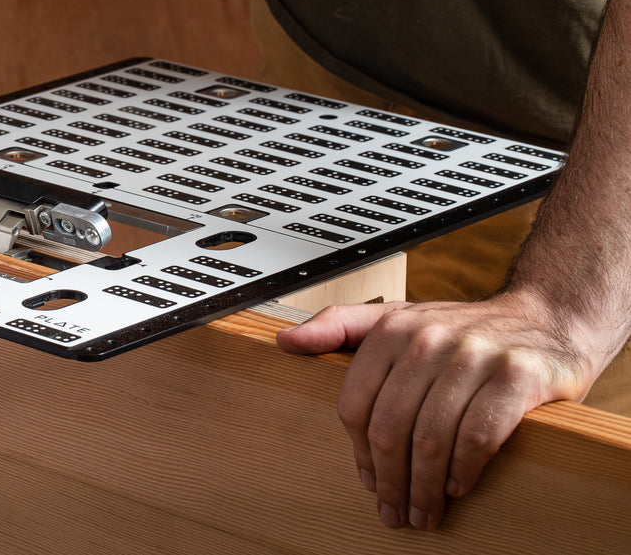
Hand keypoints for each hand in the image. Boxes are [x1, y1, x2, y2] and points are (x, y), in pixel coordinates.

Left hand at [276, 292, 591, 529]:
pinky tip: (457, 486)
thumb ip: (338, 327)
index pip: (356, 403)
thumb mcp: (397, 318)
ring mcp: (475, 355)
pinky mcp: (517, 376)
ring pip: (432, 437)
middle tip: (394, 511)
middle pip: (390, 427)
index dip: (358, 452)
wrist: (545, 319)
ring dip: (424, 487)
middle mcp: (430, 337)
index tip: (368, 481)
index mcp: (393, 328)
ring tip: (424, 511)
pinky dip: (463, 469)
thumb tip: (286, 341)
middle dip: (389, 480)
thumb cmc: (462, 329)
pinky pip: (478, 436)